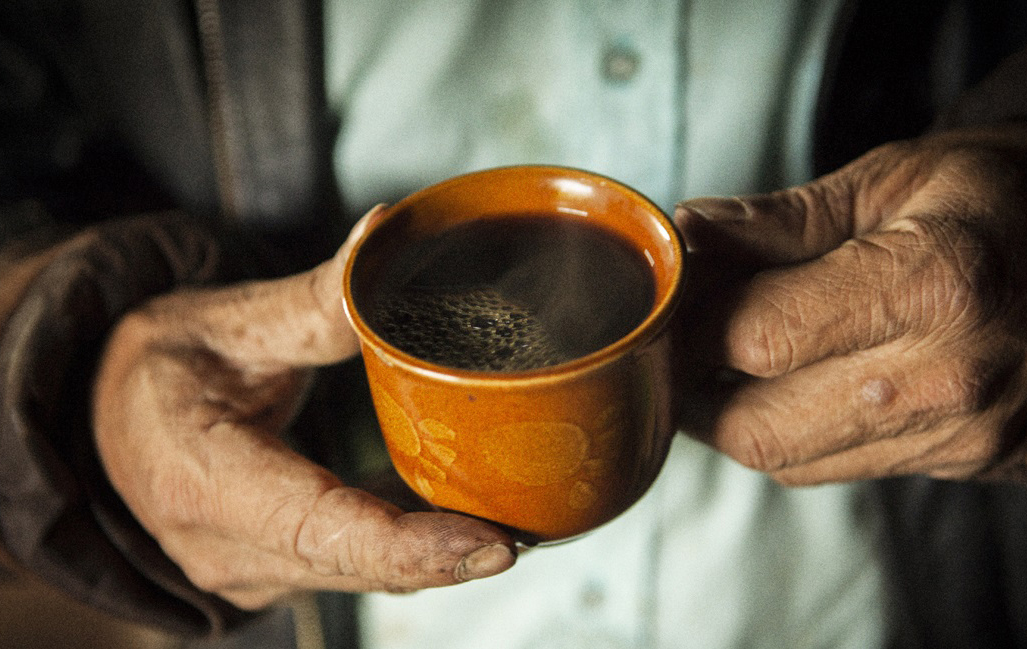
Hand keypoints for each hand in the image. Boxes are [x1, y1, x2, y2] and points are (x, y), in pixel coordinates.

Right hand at [91, 206, 515, 609]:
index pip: (322, 530)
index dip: (411, 548)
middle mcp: (222, 545)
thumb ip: (315, 297)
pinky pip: (347, 567)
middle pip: (354, 564)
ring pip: (356, 574)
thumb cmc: (157, 365)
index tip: (492, 546)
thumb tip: (386, 233)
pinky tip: (458, 529)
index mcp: (205, 480)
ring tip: (510, 528)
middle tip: (529, 531)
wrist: (103, 417)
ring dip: (431, 559)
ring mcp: (244, 569)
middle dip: (443, 558)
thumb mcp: (229, 319)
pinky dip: (403, 552)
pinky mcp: (269, 567)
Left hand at [674, 124, 1026, 484]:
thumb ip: (783, 219)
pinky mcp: (967, 460)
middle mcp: (949, 376)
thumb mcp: (896, 179)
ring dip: (741, 416)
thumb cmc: (1001, 198)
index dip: (690, 328)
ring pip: (793, 460)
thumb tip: (691, 235)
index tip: (666, 310)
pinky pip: (842, 466)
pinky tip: (799, 382)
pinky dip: (798, 432)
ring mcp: (963, 432)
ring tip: (735, 359)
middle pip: (759, 427)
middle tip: (685, 343)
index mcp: (931, 284)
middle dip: (698, 389)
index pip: (757, 338)